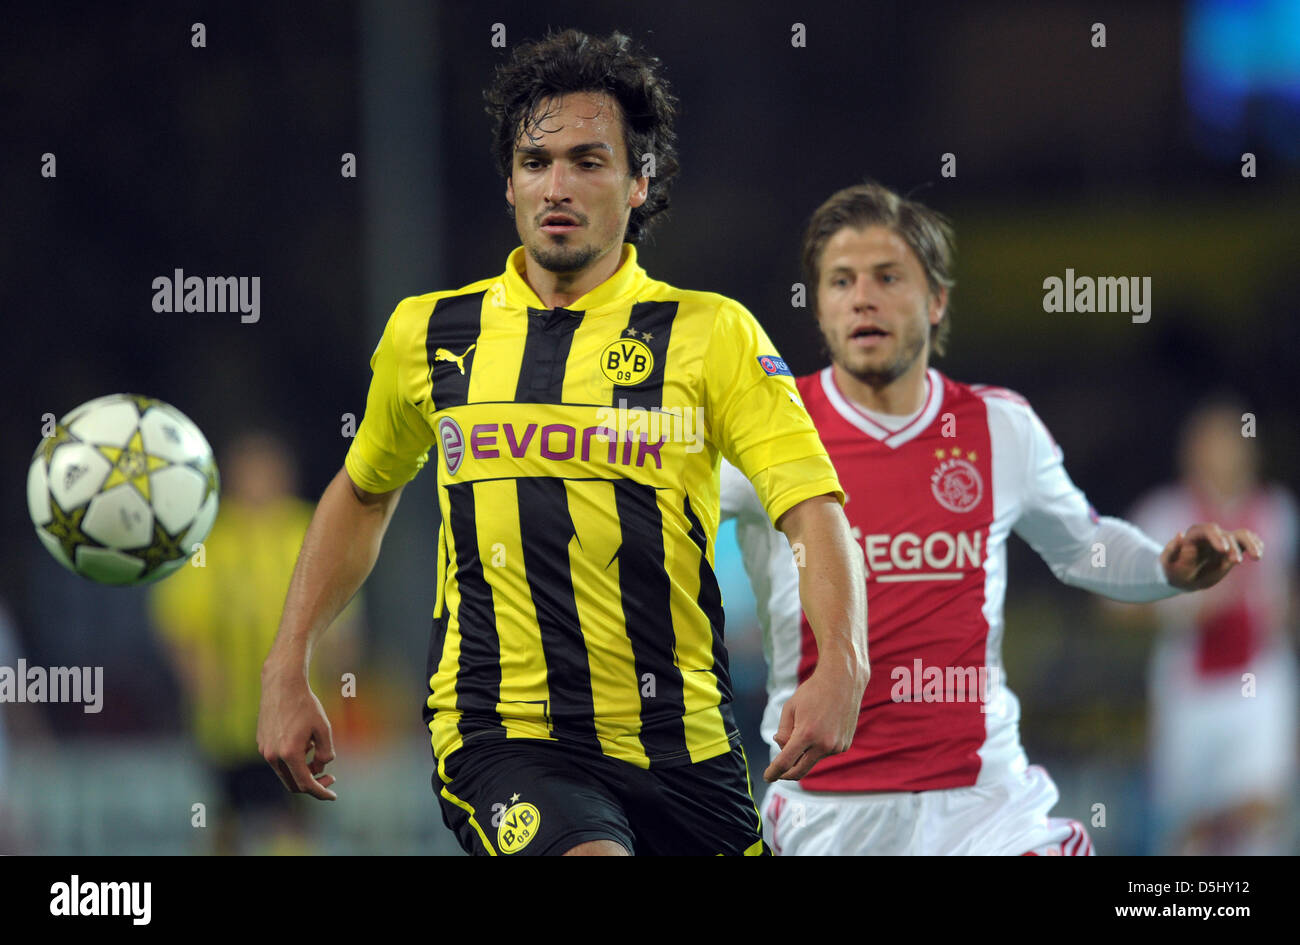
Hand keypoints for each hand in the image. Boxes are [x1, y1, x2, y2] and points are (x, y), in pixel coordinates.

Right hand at [257, 659, 337, 799]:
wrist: (281, 685)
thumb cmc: (306, 705)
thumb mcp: (324, 728)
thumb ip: (325, 752)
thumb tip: (320, 768)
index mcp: (290, 753)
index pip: (306, 784)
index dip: (321, 792)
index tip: (332, 796)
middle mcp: (273, 756)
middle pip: (293, 784)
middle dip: (313, 784)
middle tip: (330, 777)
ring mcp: (264, 750)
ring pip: (285, 772)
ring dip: (302, 770)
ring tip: (315, 749)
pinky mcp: (261, 744)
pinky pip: (279, 761)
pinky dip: (293, 760)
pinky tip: (304, 742)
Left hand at [763, 661, 865, 782]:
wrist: (842, 682)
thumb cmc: (812, 692)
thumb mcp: (790, 708)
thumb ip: (783, 731)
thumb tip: (781, 748)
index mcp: (806, 734)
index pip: (785, 762)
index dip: (774, 772)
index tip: (767, 777)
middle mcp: (823, 744)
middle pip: (800, 771)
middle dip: (786, 774)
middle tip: (778, 772)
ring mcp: (836, 747)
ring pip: (812, 760)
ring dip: (804, 753)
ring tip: (806, 726)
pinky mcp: (844, 746)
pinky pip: (824, 753)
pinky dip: (817, 747)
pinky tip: (820, 727)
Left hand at [1161, 522, 1262, 590]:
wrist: (1182, 578)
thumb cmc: (1172, 570)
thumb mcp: (1167, 564)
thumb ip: (1172, 551)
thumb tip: (1180, 535)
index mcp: (1194, 535)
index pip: (1208, 529)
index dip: (1217, 537)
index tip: (1223, 550)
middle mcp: (1210, 536)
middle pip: (1226, 534)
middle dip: (1233, 546)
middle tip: (1236, 562)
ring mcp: (1223, 542)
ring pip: (1241, 535)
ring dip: (1250, 543)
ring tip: (1257, 557)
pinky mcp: (1232, 550)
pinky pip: (1247, 542)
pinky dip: (1255, 545)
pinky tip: (1258, 554)